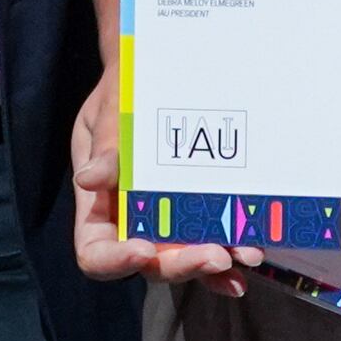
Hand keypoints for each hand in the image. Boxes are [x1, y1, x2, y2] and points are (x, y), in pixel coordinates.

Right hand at [72, 65, 245, 295]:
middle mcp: (133, 224)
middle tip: (215, 256)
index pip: (96, 253)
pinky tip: (251, 253)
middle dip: (182, 264)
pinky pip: (215, 242)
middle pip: (151, 264)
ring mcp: (169, 223)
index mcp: (99, 207)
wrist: (163, 73)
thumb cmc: (126, 90)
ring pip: (188, 260)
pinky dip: (233, 252)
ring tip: (246, 257)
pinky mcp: (200, 214)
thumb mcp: (111, 109)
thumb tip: (88, 180)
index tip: (143, 249)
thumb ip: (106, 144)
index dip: (116, 260)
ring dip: (217, 267)